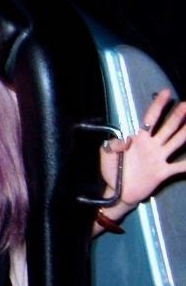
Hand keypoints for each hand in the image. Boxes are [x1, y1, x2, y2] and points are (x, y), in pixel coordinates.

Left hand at [101, 89, 185, 206]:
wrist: (118, 192)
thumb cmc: (112, 171)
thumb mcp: (106, 155)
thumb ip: (112, 145)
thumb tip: (125, 139)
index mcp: (139, 139)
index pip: (150, 118)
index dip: (157, 105)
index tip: (165, 92)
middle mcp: (152, 145)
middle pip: (168, 127)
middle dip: (178, 115)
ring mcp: (159, 158)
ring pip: (177, 142)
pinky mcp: (162, 172)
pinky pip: (179, 167)